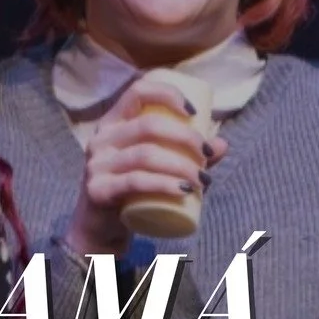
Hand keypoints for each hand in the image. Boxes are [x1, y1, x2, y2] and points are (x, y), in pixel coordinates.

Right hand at [68, 80, 224, 254]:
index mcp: (113, 123)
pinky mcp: (98, 190)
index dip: (168, 95)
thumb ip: (188, 154)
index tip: (195, 113)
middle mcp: (101, 139)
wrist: (100, 227)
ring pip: (145, 155)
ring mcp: (97, 165)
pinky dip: (164, 185)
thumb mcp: (158, 166)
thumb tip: (221, 144)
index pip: (137, 91)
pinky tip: (184, 191)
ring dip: (182, 166)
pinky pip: (135, 182)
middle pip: (147, 126)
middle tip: (207, 155)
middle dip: (186, 137)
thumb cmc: (133, 190)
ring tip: (203, 180)